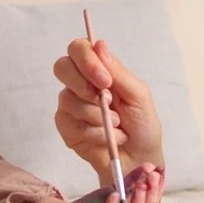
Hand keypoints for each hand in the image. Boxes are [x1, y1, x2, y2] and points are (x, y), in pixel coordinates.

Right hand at [54, 39, 164, 177]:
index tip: (105, 80)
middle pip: (62, 66)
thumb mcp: (138, 94)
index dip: (87, 60)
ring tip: (116, 125)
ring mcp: (70, 105)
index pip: (79, 49)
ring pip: (68, 98)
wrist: (139, 157)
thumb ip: (118, 71)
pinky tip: (108, 138)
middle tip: (105, 100)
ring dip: (97, 115)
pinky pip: (70, 122)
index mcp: (99, 70)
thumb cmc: (142, 124)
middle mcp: (81, 83)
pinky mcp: (66, 126)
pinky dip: (94, 132)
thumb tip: (99, 45)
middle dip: (83, 84)